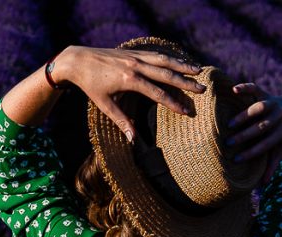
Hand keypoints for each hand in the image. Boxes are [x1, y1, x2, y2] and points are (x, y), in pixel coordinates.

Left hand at [56, 45, 207, 142]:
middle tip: (203, 89)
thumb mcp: (105, 106)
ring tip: (199, 71)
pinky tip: (180, 62)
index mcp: (130, 81)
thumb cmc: (91, 85)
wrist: (79, 60)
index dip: (173, 103)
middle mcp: (136, 66)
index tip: (187, 111)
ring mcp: (136, 56)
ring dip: (183, 65)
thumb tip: (133, 140)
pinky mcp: (134, 52)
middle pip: (167, 74)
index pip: (158, 93)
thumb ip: (122, 122)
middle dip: (186, 82)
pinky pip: (156, 54)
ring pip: (164, 60)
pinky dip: (170, 58)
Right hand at [228, 82, 281, 187]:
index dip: (252, 152)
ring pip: (259, 108)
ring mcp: (272, 102)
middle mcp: (279, 116)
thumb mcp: (279, 149)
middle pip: (263, 126)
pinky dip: (245, 88)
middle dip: (245, 135)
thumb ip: (272, 164)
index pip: (267, 143)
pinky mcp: (264, 92)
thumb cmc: (279, 134)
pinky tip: (233, 90)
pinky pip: (255, 88)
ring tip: (228, 125)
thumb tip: (264, 185)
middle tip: (229, 143)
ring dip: (244, 116)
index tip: (236, 159)